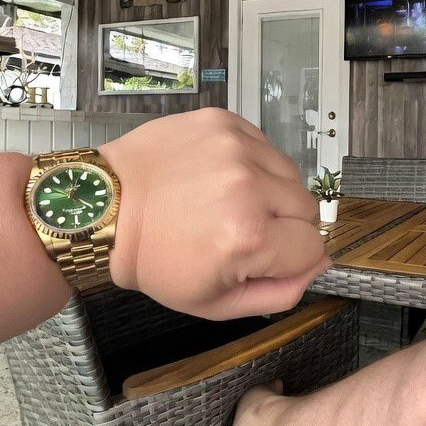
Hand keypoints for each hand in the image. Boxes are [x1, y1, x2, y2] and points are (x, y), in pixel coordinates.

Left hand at [101, 108, 329, 319]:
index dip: (290, 258)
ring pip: (291, 175)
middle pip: (308, 209)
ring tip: (228, 202)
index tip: (261, 257)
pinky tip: (219, 177)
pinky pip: (265, 146)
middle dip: (283, 226)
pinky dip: (252, 163)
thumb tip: (319, 266)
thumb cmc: (154, 259)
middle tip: (241, 230)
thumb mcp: (216, 303)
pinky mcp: (224, 122)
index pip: (313, 247)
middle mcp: (248, 186)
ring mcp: (236, 148)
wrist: (106, 209)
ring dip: (270, 192)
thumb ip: (280, 292)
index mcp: (249, 237)